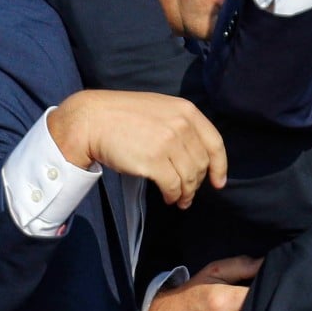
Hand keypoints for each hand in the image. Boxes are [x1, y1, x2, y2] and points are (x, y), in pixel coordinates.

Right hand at [48, 89, 226, 208]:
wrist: (91, 120)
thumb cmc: (123, 116)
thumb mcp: (160, 109)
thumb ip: (181, 125)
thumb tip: (195, 154)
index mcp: (187, 111)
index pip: (215, 143)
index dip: (220, 166)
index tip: (219, 181)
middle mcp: (182, 125)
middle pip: (201, 163)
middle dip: (198, 183)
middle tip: (190, 194)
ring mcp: (169, 143)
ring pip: (190, 177)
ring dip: (187, 193)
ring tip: (180, 200)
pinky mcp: (154, 161)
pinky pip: (173, 186)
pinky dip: (174, 196)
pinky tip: (169, 198)